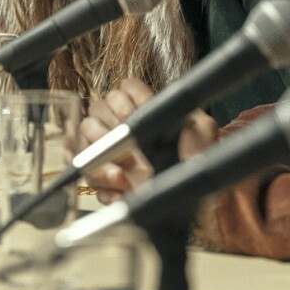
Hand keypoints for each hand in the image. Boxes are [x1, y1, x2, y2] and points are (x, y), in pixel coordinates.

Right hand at [74, 78, 221, 204]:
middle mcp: (124, 127)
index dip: (124, 98)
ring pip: (86, 138)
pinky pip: (87, 174)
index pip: (124, 89)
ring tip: (122, 173)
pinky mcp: (104, 178)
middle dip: (108, 125)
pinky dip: (102, 183)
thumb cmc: (196, 163)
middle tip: (127, 144)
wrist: (191, 201)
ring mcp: (111, 151)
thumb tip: (181, 98)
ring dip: (100, 154)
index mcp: (145, 110)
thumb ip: (193, 112)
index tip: (132, 115)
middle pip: (97, 108)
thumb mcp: (203, 133)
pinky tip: (120, 191)